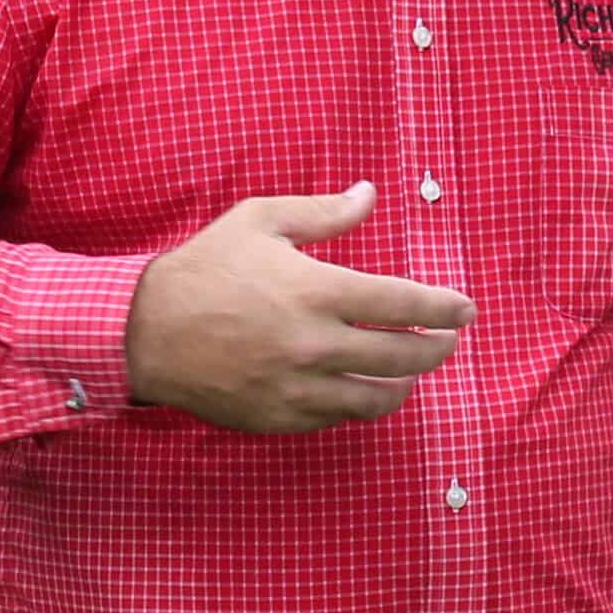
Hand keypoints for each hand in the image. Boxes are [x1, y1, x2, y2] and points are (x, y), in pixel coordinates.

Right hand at [124, 183, 476, 435]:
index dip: (444, 307)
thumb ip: (324, 212)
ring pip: (377, 399)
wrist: (146, 331)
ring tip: (412, 369)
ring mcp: (298, 388)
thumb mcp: (262, 220)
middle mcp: (314, 345)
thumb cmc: (205, 268)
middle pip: (403, 357)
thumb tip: (370, 194)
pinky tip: (363, 387)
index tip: (466, 309)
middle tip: (449, 339)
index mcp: (316, 291)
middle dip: (437, 348)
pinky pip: (337, 418)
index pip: (403, 303)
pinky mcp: (280, 417)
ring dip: (405, 383)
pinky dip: (359, 403)